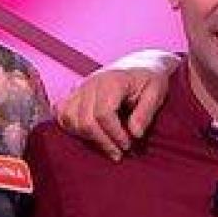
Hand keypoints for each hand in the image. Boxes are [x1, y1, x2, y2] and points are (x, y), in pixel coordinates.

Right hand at [55, 50, 179, 159]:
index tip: (128, 145)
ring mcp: (80, 87)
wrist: (140, 64)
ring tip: (106, 145)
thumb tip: (134, 134)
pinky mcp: (74, 92)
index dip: (114, 134)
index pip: (103, 113)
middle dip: (102, 141)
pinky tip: (87, 134)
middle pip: (85, 120)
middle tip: (119, 152)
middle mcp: (91, 83)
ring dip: (86, 137)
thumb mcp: (157, 92)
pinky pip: (60, 111)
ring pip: (69, 118)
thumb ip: (146, 112)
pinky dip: (69, 126)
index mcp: (112, 81)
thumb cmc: (150, 79)